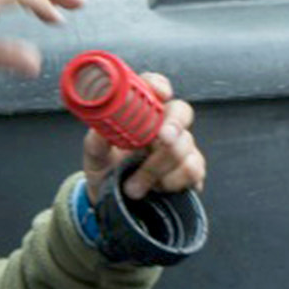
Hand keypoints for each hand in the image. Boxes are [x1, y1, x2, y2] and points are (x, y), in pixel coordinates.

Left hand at [83, 71, 206, 200]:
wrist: (113, 202)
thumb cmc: (105, 170)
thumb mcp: (94, 156)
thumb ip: (97, 142)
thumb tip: (101, 131)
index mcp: (142, 113)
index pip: (154, 87)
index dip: (159, 85)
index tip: (160, 94)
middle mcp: (165, 125)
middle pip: (182, 111)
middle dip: (174, 124)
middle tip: (162, 137)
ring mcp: (182, 148)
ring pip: (185, 146)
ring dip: (157, 168)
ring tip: (133, 187)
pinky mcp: (191, 172)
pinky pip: (193, 170)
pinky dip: (172, 182)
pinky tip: (158, 189)